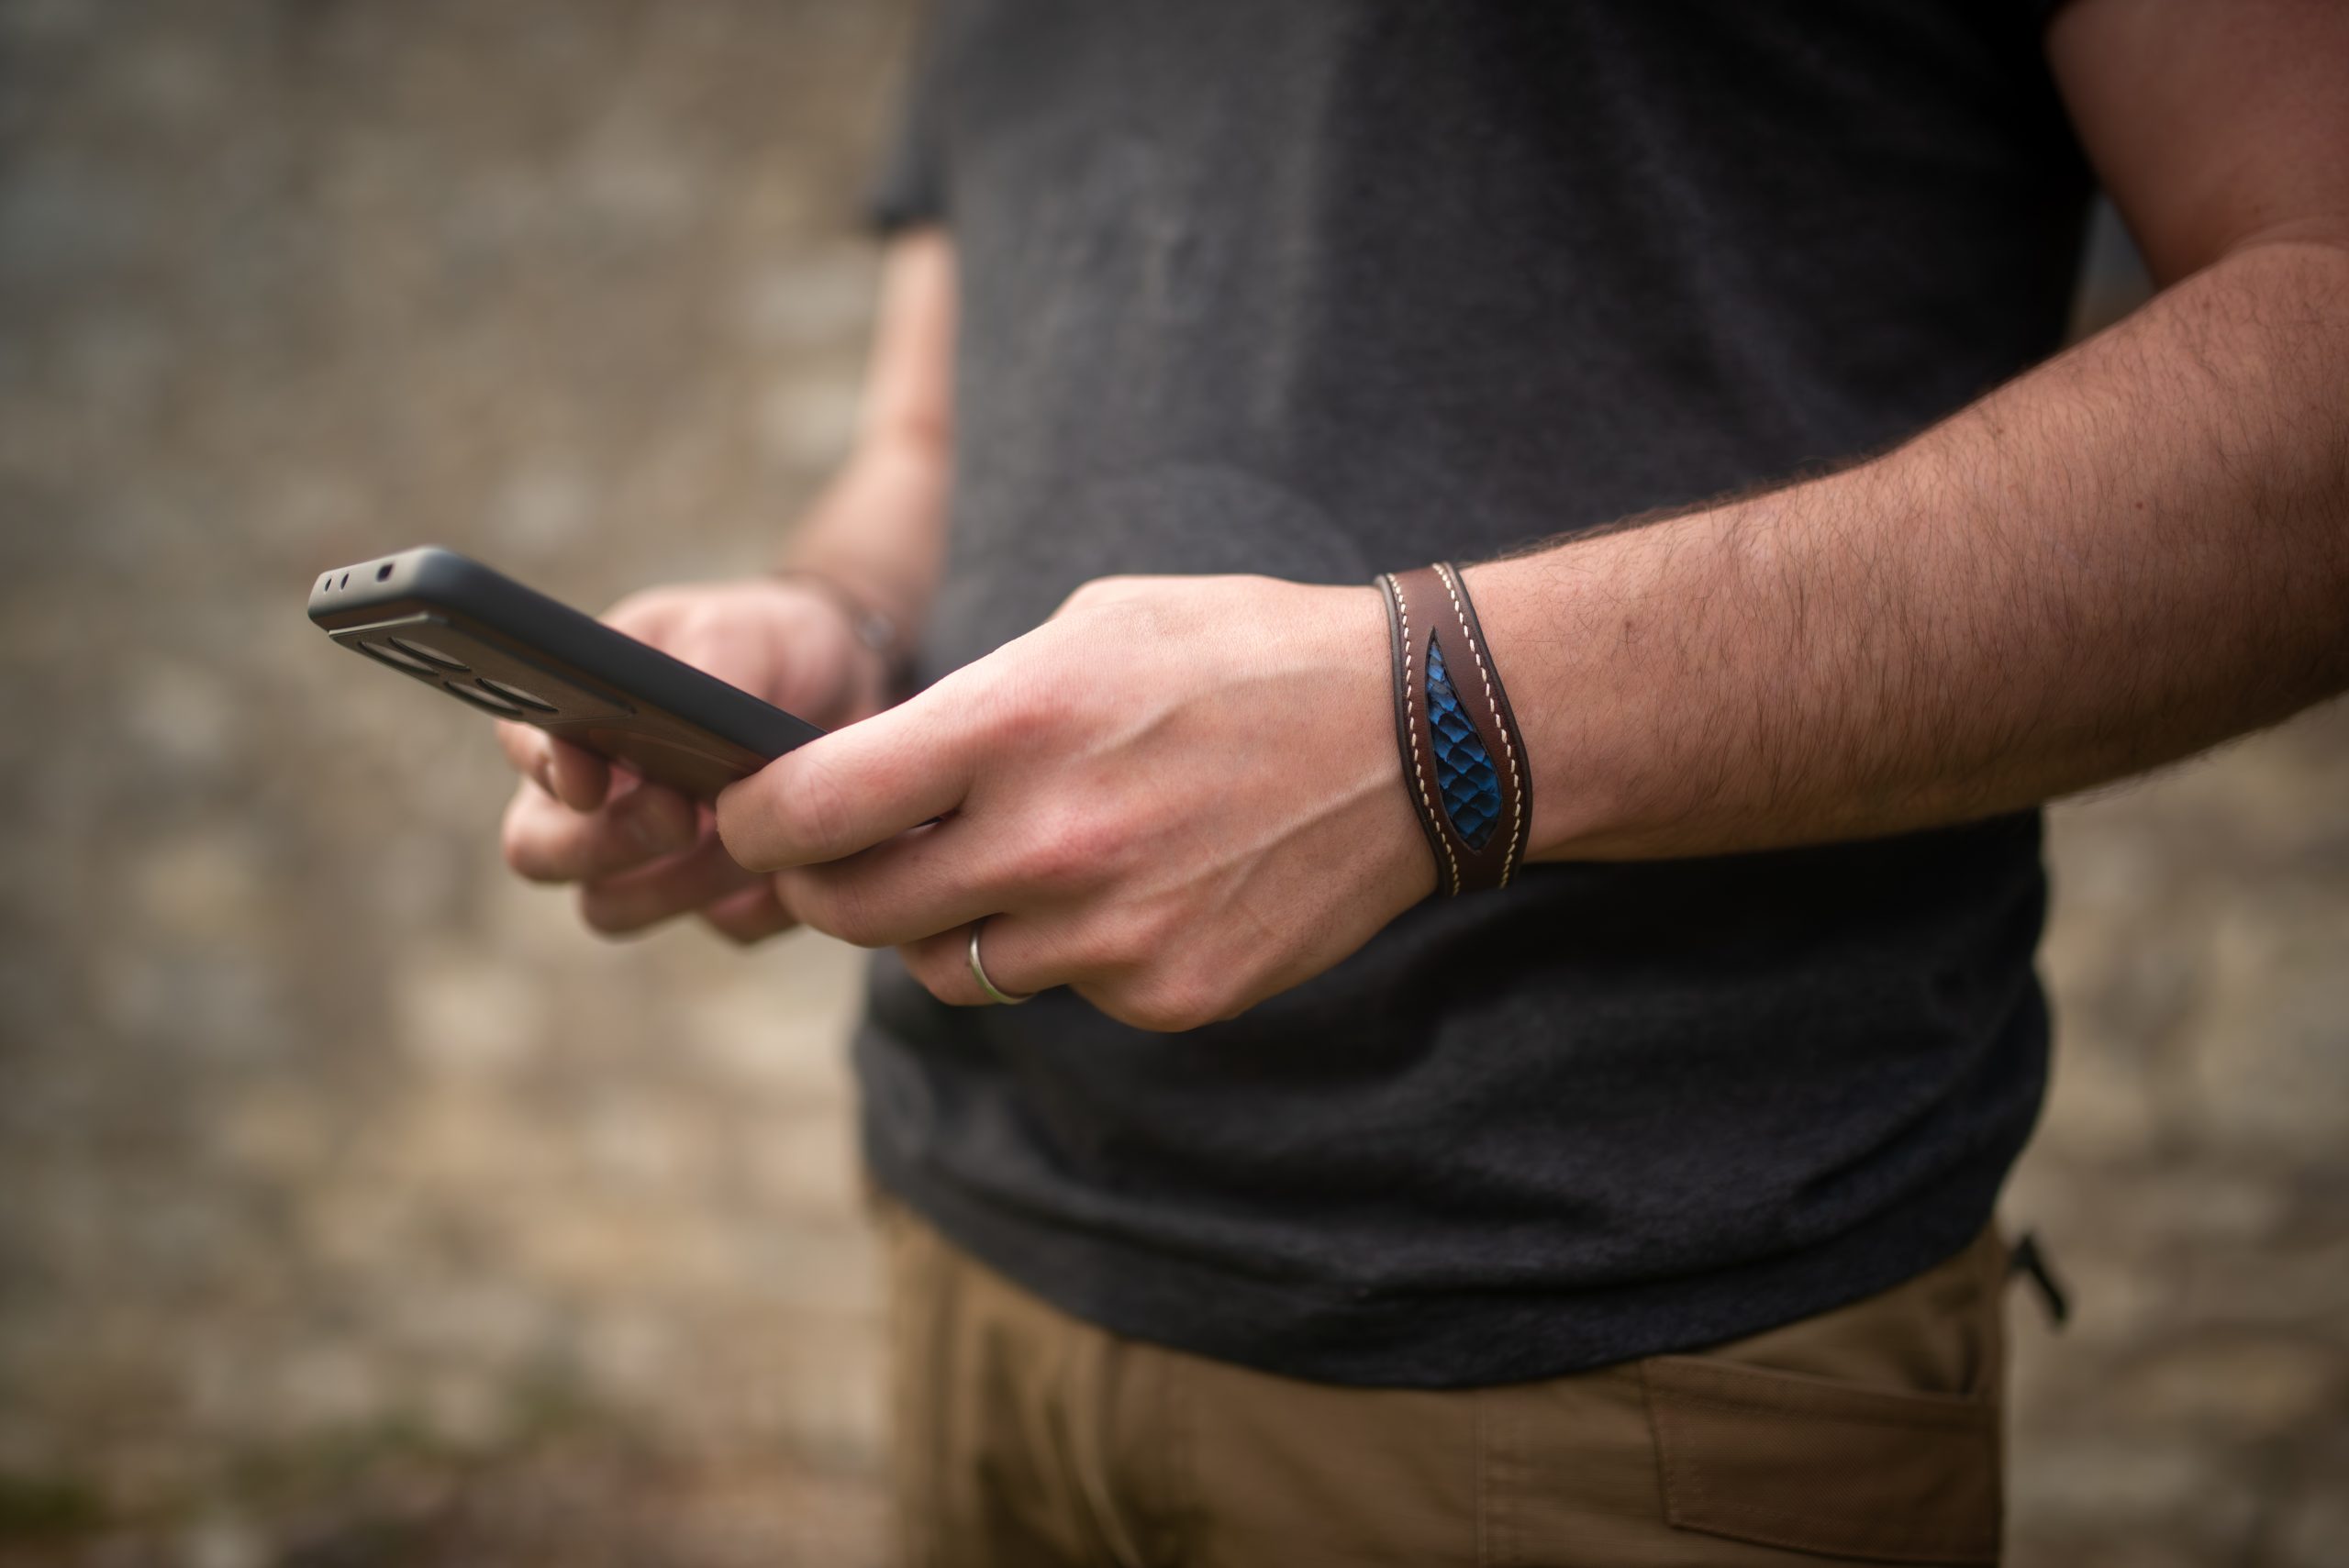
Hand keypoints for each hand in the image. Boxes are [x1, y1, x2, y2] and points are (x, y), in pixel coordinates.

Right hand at [497, 576, 889, 942]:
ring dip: (677, 880)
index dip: (547, 770)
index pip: (523, 747)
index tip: (591, 781)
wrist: (850, 685)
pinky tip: (796, 861)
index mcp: (577, 716)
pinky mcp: (718, 898)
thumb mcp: (740, 636)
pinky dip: (758, 899)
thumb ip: (699, 671)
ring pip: (610, 907)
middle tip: (678, 814)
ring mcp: (646, 859)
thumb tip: (665, 713)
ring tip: (748, 833)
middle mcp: (591, 798)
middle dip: (600, 842)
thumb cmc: (767, 646)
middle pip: (537, 852)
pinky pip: (723, 926)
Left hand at [714, 575, 1435, 1030]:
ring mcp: (1111, 935)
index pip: (813, 809)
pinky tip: (1130, 887)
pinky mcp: (1167, 996)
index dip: (755, 822)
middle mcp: (1050, 842)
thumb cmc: (1239, 655)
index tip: (748, 820)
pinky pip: (1061, 991)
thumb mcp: (1089, 628)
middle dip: (827, 887)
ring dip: (948, 923)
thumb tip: (867, 779)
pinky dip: (1065, 952)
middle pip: (857, 911)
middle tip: (839, 862)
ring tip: (1008, 860)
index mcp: (1014, 725)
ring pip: (951, 967)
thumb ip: (965, 711)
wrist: (1417, 738)